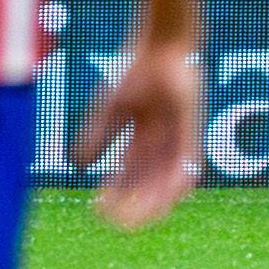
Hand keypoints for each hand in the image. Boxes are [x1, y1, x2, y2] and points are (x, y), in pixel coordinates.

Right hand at [74, 35, 203, 229]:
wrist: (163, 47)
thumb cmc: (136, 70)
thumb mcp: (111, 107)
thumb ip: (97, 135)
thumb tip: (77, 166)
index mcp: (139, 140)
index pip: (126, 178)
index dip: (113, 196)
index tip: (96, 209)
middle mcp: (158, 146)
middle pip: (146, 186)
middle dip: (132, 205)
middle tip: (117, 222)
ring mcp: (175, 141)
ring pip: (166, 181)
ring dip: (154, 201)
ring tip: (139, 216)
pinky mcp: (191, 132)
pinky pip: (189, 164)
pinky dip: (179, 181)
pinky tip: (170, 194)